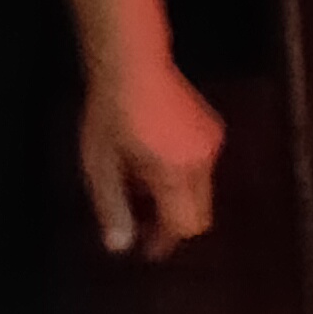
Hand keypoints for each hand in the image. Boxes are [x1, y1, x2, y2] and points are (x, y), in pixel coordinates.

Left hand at [81, 59, 222, 257]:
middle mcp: (203, 159)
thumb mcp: (100, 166)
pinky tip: (152, 162)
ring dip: (174, 197)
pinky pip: (201, 167)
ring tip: (138, 186)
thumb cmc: (108, 114)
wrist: (132, 65)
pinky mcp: (213, 129)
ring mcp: (212, 143)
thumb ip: (112, 207)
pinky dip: (180, 175)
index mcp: (175, 171)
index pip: (186, 224)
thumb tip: (119, 247)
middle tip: (141, 225)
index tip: (147, 249)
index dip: (167, 240)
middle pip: (198, 212)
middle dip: (172, 222)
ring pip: (200, 191)